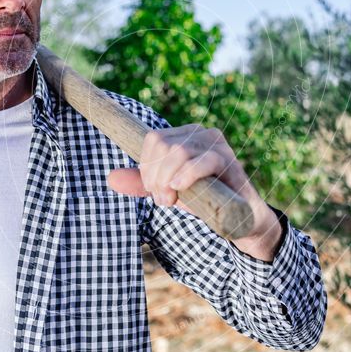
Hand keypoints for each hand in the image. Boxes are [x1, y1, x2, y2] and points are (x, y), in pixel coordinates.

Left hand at [107, 124, 283, 260]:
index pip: (152, 139)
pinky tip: (179, 188)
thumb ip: (142, 183)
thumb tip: (111, 178)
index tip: (152, 190)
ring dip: (168, 180)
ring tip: (171, 200)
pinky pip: (204, 161)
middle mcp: (200, 133)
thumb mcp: (168, 190)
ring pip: (179, 152)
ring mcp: (217, 144)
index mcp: (184, 135)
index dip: (146, 166)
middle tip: (163, 200)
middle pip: (162, 144)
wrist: (240, 218)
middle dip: (155, 176)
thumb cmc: (203, 199)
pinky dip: (187, 175)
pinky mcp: (230, 161)